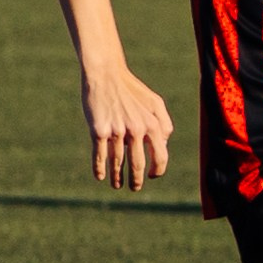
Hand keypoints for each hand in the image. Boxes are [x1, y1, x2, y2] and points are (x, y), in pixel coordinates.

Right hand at [82, 65, 172, 191]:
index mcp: (152, 124)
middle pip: (138, 164)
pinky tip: (100, 176)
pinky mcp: (98, 130)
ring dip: (117, 177)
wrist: (106, 75)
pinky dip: (100, 168)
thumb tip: (163, 144)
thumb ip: (163, 123)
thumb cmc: (132, 89)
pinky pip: (100, 155)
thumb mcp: (155, 102)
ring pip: (118, 162)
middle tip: (134, 188)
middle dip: (137, 179)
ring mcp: (117, 131)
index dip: (157, 169)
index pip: (160, 156)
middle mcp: (136, 130)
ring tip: (117, 185)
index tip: (152, 175)